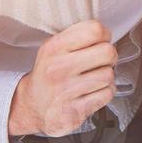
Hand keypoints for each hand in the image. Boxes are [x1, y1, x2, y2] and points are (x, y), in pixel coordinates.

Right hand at [7, 20, 117, 137]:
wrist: (32, 108)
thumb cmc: (48, 74)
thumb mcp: (53, 47)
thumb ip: (76, 34)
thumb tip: (104, 31)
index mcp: (54, 48)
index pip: (95, 30)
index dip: (104, 35)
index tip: (100, 42)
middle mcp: (59, 69)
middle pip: (107, 52)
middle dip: (109, 56)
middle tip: (101, 61)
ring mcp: (67, 92)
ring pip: (109, 75)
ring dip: (106, 76)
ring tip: (94, 78)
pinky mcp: (76, 111)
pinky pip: (107, 94)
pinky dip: (104, 92)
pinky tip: (92, 92)